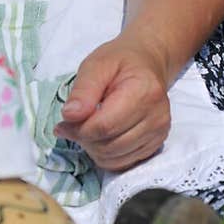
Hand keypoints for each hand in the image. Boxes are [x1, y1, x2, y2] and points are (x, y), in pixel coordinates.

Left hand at [53, 30, 170, 172]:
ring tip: (86, 129)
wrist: (146, 63)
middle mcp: (157, 116)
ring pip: (115, 159)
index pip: (104, 126)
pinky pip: (124, 162)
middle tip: (71, 124)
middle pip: (110, 146)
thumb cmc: (120, 61)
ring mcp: (159, 132)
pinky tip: (100, 136)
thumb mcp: (96, 65)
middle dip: (84, 139)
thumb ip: (83, 90)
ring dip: (93, 149)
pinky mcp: (157, 144)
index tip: (63, 122)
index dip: (78, 129)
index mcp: (144, 92)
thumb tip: (69, 116)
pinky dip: (106, 155)